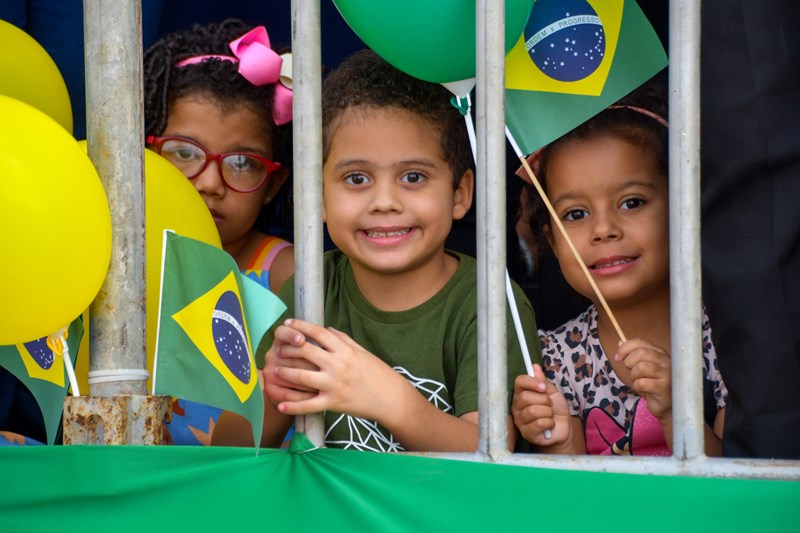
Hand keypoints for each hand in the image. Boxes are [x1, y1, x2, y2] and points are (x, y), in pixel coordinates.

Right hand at [262, 320, 319, 403]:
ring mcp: (269, 373)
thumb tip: (331, 331)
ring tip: (326, 383)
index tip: (302, 340)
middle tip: (326, 368)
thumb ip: (316, 338)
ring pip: (289, 376)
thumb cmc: (305, 361)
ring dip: (309, 381)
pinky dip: (302, 396)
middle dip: (309, 363)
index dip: (291, 335)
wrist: (289, 385)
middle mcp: (271, 355)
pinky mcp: (270, 390)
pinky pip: (287, 394)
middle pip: (288, 357)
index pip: (281, 332)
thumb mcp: (308, 347)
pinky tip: (315, 396)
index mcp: (280, 341)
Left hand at [267, 319, 406, 420]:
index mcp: (345, 350)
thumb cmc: (378, 373)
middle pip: (305, 351)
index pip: (318, 332)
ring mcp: (334, 384)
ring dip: (284, 372)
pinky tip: (280, 406)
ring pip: (301, 376)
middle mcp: (338, 365)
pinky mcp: (333, 403)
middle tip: (277, 348)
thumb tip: (326, 329)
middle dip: (288, 348)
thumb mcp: (362, 352)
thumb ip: (343, 339)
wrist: (391, 398)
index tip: (287, 323)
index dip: (300, 326)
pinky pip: (308, 405)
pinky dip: (292, 406)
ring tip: (274, 371)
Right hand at [512, 365, 571, 446]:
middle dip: (544, 400)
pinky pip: (539, 423)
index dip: (531, 382)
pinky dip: (549, 423)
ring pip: (533, 411)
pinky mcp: (526, 433)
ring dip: (548, 412)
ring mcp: (520, 420)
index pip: (519, 382)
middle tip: (549, 404)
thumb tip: (534, 366)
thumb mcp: (552, 392)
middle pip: (525, 397)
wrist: (563, 429)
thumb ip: (543, 381)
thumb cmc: (556, 409)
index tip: (543, 387)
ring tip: (550, 415)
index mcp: (521, 393)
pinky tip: (550, 425)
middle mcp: (517, 406)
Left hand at [615, 338, 671, 420]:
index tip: (617, 358)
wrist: (667, 405)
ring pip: (640, 367)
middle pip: (640, 353)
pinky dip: (637, 387)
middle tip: (631, 373)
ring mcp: (667, 373)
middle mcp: (665, 360)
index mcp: (660, 352)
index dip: (624, 348)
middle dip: (629, 363)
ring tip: (639, 382)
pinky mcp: (664, 387)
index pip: (639, 342)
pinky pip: (641, 383)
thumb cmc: (653, 384)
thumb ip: (633, 354)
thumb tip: (620, 342)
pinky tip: (644, 391)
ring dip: (634, 376)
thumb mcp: (643, 366)